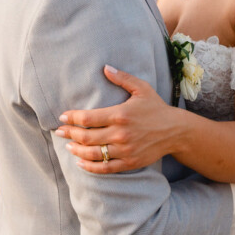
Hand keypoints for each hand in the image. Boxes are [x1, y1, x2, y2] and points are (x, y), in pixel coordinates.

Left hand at [56, 65, 180, 173]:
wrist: (176, 131)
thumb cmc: (156, 108)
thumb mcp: (142, 88)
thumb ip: (122, 78)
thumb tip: (105, 67)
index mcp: (120, 114)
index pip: (88, 118)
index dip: (72, 118)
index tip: (62, 117)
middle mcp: (121, 133)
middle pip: (86, 136)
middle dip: (69, 134)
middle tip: (59, 132)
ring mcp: (125, 150)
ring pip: (93, 153)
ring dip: (77, 150)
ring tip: (69, 146)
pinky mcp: (129, 162)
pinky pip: (105, 167)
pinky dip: (90, 167)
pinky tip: (81, 162)